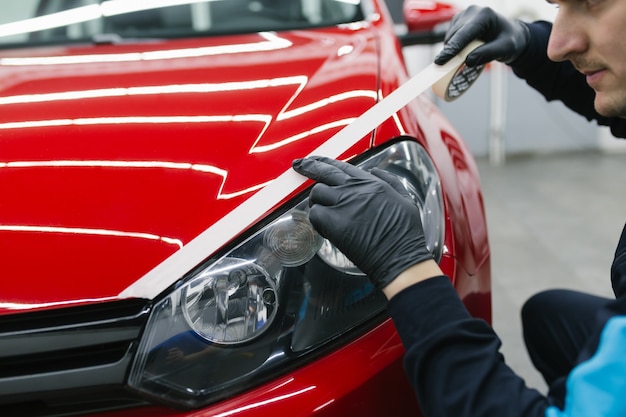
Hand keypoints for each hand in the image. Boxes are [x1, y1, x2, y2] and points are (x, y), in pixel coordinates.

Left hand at [292, 156, 432, 288]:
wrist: (400, 257)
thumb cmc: (405, 234)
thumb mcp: (405, 198)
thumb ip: (389, 181)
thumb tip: (374, 171)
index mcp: (371, 183)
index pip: (342, 166)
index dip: (325, 162)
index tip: (315, 160)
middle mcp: (355, 189)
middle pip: (324, 172)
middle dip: (308, 166)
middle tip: (299, 166)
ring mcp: (343, 204)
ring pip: (317, 193)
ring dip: (316, 201)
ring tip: (321, 211)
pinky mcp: (334, 222)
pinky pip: (314, 214)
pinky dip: (316, 220)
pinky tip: (325, 227)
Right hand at [434, 6, 529, 66]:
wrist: (510, 35)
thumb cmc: (510, 41)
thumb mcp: (505, 49)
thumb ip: (488, 54)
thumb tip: (468, 61)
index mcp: (484, 15)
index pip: (464, 34)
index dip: (451, 49)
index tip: (439, 61)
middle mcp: (471, 11)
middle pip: (454, 37)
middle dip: (453, 53)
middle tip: (457, 67)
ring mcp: (463, 15)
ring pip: (450, 38)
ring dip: (454, 50)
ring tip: (470, 53)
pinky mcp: (458, 21)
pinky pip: (450, 38)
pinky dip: (454, 47)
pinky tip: (465, 49)